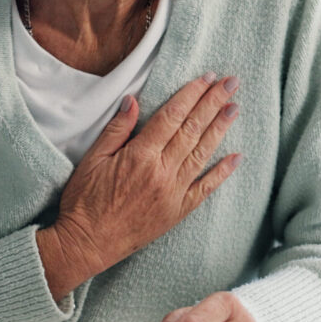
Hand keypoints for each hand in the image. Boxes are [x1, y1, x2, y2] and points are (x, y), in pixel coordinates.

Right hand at [36, 72, 242, 298]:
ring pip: (203, 153)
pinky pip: (205, 188)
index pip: (173, 116)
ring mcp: (173, 192)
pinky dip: (222, 172)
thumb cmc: (85, 201)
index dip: (192, 94)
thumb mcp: (92, 159)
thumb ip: (117, 129)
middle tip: (231, 83)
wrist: (87, 244)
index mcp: (140, 155)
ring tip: (234, 107)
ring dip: (221, 128)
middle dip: (213, 103)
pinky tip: (236, 157)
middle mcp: (162, 172)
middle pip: (193, 129)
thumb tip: (133, 100)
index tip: (207, 77)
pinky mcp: (178, 211)